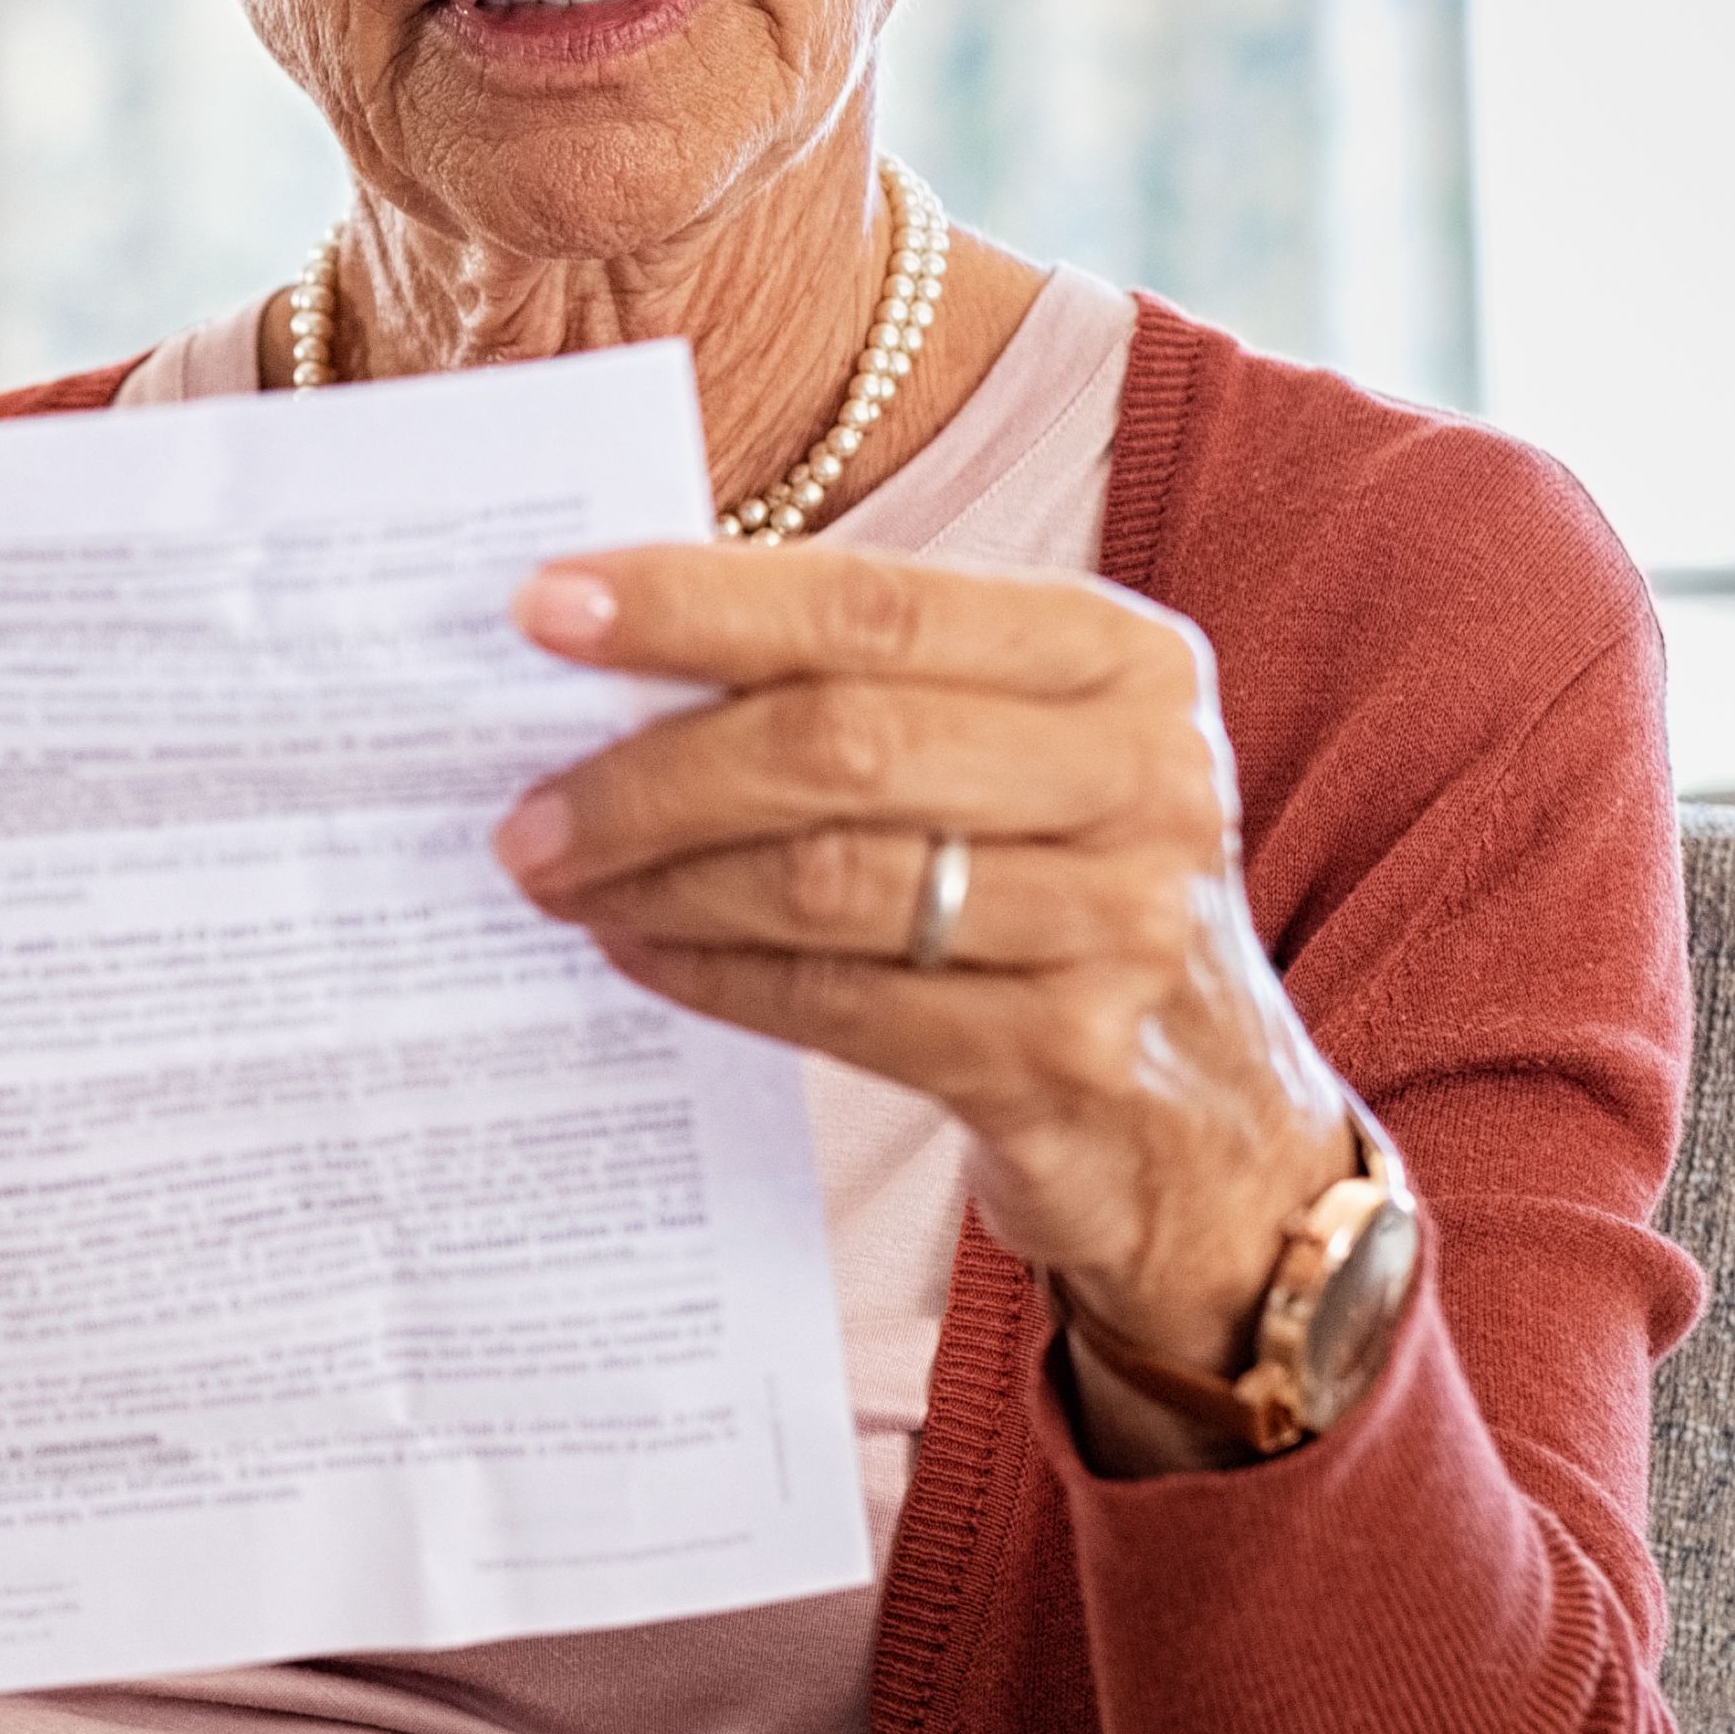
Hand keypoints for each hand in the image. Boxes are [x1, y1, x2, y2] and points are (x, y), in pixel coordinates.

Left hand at [489, 548, 1355, 1452]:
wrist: (1212, 1129)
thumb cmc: (1060, 892)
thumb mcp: (1020, 755)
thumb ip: (869, 689)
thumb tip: (615, 651)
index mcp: (1121, 657)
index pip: (874, 606)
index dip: (697, 604)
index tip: (541, 609)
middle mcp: (1143, 776)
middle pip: (840, 743)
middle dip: (652, 772)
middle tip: (523, 806)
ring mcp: (1120, 925)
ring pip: (827, 883)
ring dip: (660, 880)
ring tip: (559, 879)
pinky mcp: (1066, 1060)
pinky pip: (839, 1004)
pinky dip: (713, 975)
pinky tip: (639, 953)